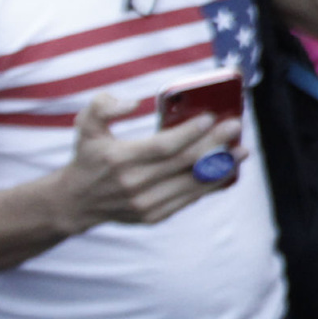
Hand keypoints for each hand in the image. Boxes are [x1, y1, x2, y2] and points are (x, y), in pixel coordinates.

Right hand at [49, 93, 245, 230]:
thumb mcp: (85, 126)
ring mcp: (145, 204)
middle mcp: (134, 184)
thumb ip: (102, 106)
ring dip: (221, 167)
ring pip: (191, 184)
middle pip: (184, 163)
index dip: (189, 132)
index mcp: (119, 159)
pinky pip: (189, 199)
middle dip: (214, 144)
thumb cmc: (88, 157)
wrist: (76, 202)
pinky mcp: (154, 216)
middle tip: (235, 127)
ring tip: (241, 151)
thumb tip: (132, 102)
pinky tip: (226, 171)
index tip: (211, 117)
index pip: (163, 145)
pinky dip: (210, 185)